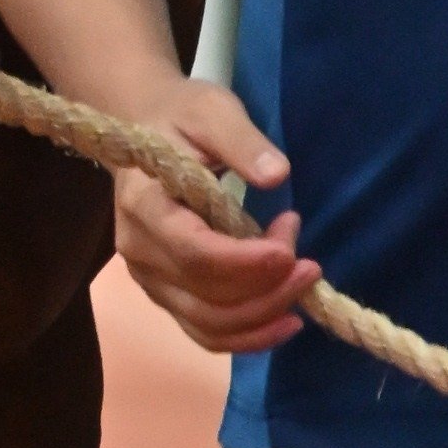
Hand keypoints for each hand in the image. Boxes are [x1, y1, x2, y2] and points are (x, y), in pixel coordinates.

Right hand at [111, 80, 321, 355]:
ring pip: (208, 324)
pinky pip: (205, 332)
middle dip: (268, 287)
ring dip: (264, 314)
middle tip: (309, 261)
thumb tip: (277, 174)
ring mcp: (150, 280)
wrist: (146, 129)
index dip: (247, 262)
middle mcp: (138, 253)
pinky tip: (285, 322)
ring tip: (305, 284)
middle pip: (206, 297)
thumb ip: (242, 142)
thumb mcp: (213, 111)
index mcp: (143, 206)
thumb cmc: (181, 117)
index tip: (291, 247)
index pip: (195, 253)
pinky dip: (247, 336)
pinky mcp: (166, 294)